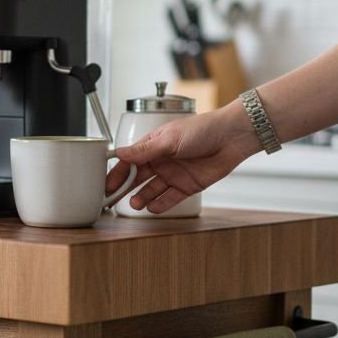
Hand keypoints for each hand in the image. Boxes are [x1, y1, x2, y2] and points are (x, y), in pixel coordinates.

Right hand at [105, 102, 260, 213]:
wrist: (232, 137)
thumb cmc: (202, 129)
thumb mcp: (168, 139)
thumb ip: (144, 150)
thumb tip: (119, 153)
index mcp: (153, 145)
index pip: (129, 160)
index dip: (116, 172)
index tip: (105, 184)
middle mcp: (161, 160)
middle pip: (137, 177)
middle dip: (124, 188)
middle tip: (111, 200)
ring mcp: (174, 174)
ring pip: (152, 189)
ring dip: (141, 197)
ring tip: (134, 204)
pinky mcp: (187, 186)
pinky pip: (170, 198)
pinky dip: (161, 204)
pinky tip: (152, 207)